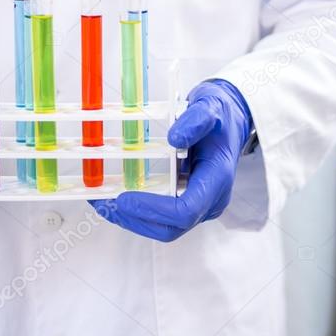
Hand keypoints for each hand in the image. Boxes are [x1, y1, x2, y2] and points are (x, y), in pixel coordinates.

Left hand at [92, 79, 251, 241]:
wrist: (231, 121)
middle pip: (172, 227)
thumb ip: (196, 121)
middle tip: (105, 204)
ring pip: (165, 228)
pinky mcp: (190, 203)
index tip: (125, 198)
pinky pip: (163, 218)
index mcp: (217, 179)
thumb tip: (175, 138)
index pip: (186, 210)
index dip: (153, 209)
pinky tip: (117, 200)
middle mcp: (211, 199)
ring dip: (132, 219)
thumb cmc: (221, 116)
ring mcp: (201, 205)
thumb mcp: (210, 107)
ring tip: (103, 203)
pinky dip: (139, 212)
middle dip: (136, 219)